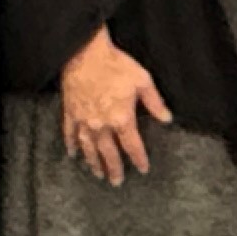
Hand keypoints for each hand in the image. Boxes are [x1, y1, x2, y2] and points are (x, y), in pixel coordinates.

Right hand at [60, 32, 167, 184]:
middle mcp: (102, 125)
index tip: (143, 169)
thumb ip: (155, 103)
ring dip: (94, 162)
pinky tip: (72, 154)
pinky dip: (71, 145)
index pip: (132, 145)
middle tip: (117, 182)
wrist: (85, 53)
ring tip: (98, 174)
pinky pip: (69, 133)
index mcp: (122, 119)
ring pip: (89, 148)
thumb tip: (167, 118)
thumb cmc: (116, 65)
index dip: (138, 159)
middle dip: (114, 168)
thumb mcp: (142, 81)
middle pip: (109, 153)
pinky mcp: (70, 112)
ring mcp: (84, 120)